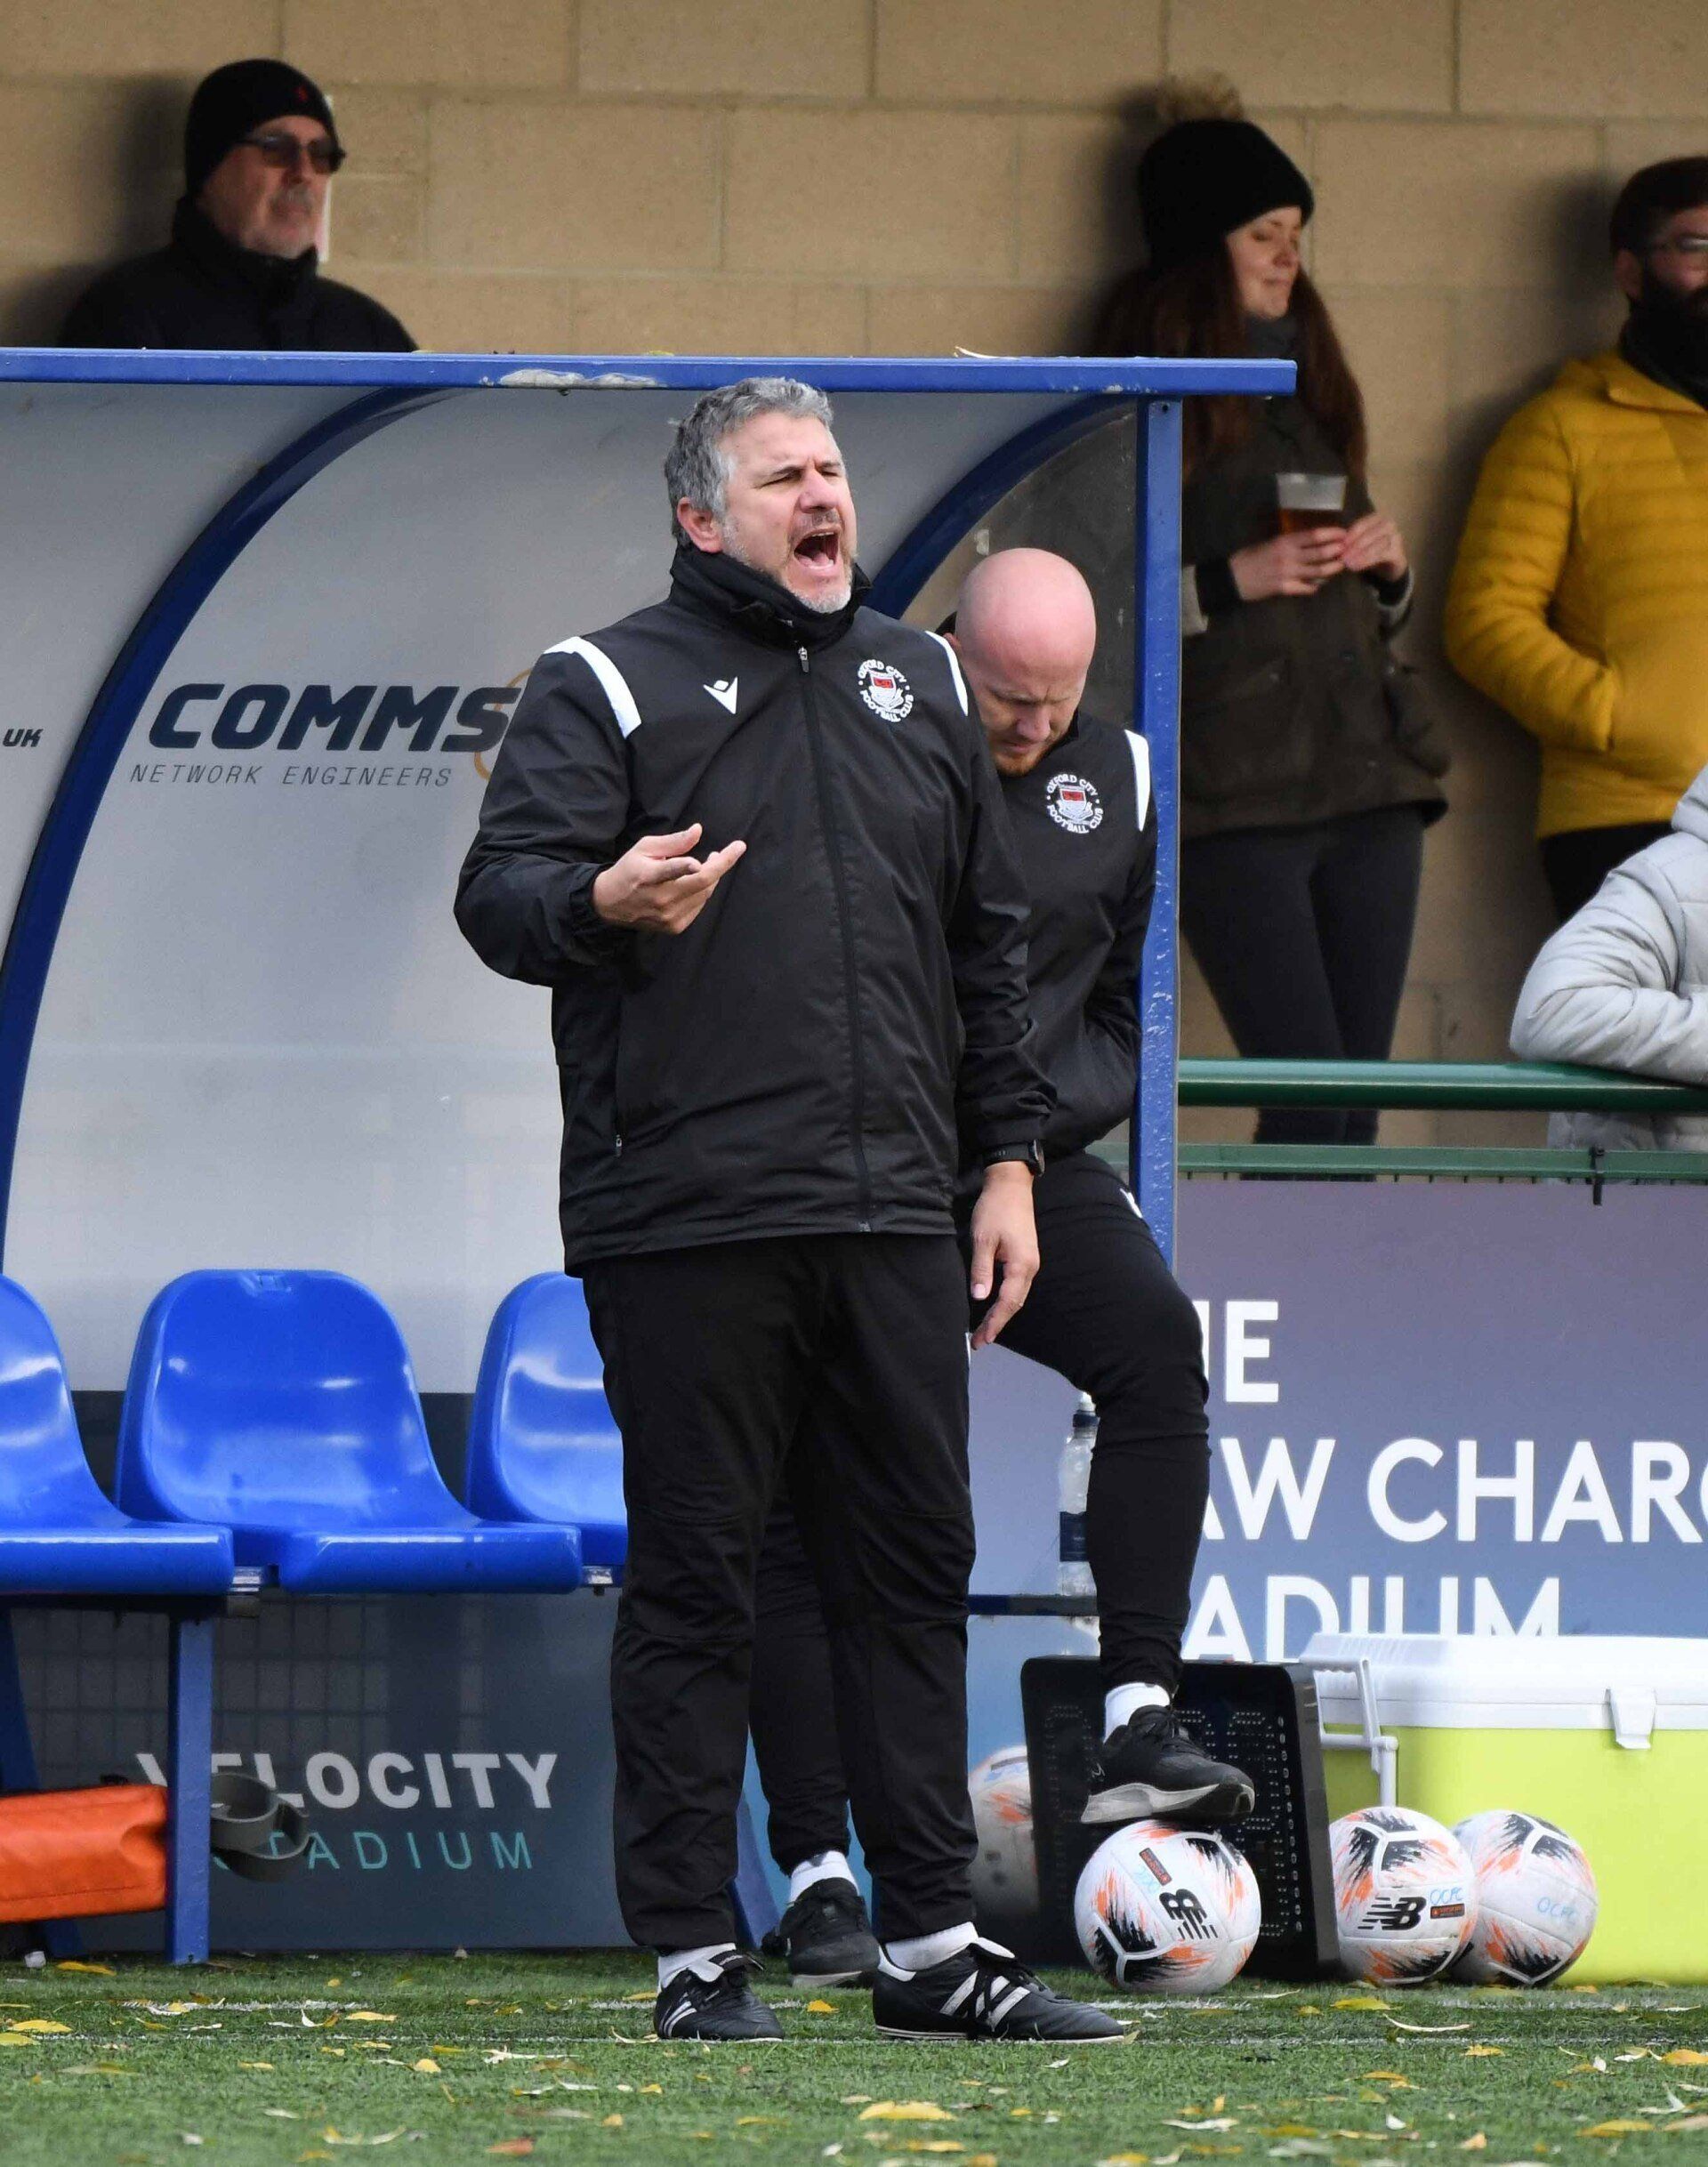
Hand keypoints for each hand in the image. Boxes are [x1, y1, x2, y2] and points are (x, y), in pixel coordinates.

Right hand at [592, 823, 745, 933]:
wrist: (610, 904)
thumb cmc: (629, 870)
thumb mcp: (645, 848)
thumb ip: (673, 841)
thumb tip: (698, 830)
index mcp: (648, 876)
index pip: (674, 869)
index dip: (693, 863)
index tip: (716, 854)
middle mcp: (660, 899)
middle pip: (702, 883)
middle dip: (723, 864)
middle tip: (735, 848)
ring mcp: (668, 916)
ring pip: (704, 894)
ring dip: (713, 876)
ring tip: (711, 861)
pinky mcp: (674, 926)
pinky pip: (699, 906)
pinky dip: (703, 891)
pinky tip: (697, 881)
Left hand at [968, 1162, 1038, 1349]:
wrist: (1011, 1186)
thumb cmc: (995, 1210)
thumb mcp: (982, 1239)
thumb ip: (982, 1269)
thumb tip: (980, 1298)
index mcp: (1021, 1265)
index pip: (1008, 1302)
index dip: (995, 1322)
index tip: (982, 1339)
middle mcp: (1030, 1268)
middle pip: (1015, 1303)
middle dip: (997, 1323)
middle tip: (979, 1341)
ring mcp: (1030, 1262)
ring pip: (1017, 1295)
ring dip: (1001, 1313)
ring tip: (984, 1329)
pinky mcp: (1025, 1257)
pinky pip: (1017, 1285)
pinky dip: (1005, 1300)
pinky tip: (994, 1305)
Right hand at [1229, 527, 1346, 600]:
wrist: (1233, 578)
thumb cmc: (1250, 557)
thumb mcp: (1270, 543)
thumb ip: (1289, 543)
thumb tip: (1309, 543)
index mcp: (1285, 541)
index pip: (1314, 535)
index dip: (1331, 534)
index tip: (1343, 533)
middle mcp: (1289, 556)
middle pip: (1319, 553)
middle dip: (1336, 551)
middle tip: (1347, 550)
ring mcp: (1288, 573)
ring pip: (1317, 571)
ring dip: (1331, 569)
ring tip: (1340, 566)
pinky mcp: (1284, 588)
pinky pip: (1306, 587)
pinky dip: (1314, 586)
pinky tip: (1318, 584)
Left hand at [1340, 510, 1407, 581]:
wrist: (1390, 565)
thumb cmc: (1371, 550)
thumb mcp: (1359, 542)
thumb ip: (1351, 540)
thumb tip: (1337, 544)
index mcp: (1377, 518)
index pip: (1363, 524)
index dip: (1351, 534)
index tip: (1342, 544)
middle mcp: (1389, 525)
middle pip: (1370, 534)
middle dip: (1355, 546)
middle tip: (1343, 557)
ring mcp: (1396, 538)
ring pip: (1377, 545)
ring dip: (1361, 555)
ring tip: (1349, 563)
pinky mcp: (1398, 553)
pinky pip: (1382, 556)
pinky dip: (1368, 561)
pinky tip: (1357, 567)